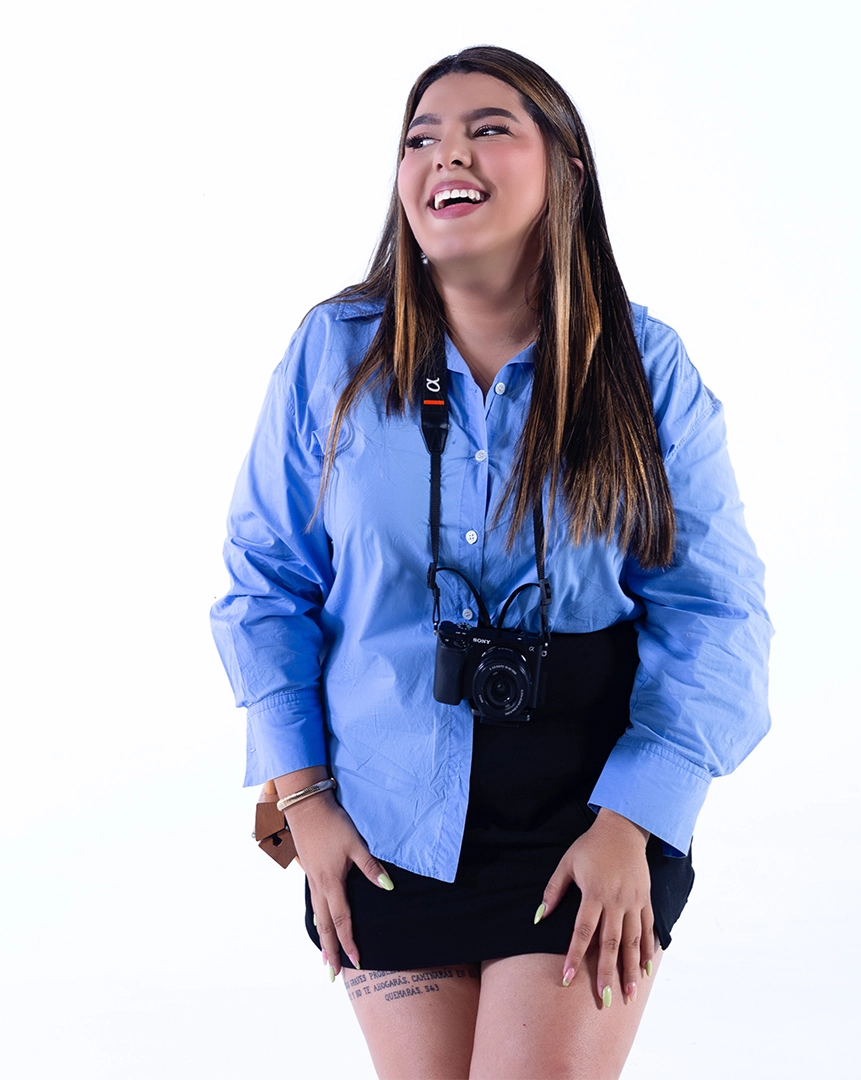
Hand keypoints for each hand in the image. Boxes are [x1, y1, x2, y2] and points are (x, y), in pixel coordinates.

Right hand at [283, 787, 392, 976]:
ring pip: (317, 915)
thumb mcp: (355, 843)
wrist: (305, 807)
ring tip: (325, 956)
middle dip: (330, 951)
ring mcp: (311, 878)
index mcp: (332, 883)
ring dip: (322, 938)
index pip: (342, 920)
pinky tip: (320, 920)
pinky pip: (314, 902)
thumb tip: (388, 886)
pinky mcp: (309, 870)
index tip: (356, 961)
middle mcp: (319, 885)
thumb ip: (371, 866)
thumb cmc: (333, 824)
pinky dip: (318, 918)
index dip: (349, 943)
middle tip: (332, 975)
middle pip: (325, 926)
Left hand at [537, 808, 653, 1004]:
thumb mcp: (567, 862)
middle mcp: (616, 901)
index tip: (567, 978)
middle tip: (606, 998)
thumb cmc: (591, 846)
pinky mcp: (645, 900)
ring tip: (629, 992)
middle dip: (606, 972)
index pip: (582, 931)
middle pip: (610, 943)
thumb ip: (554, 890)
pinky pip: (647, 929)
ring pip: (632, 941)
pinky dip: (647, 950)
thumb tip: (539, 916)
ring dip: (630, 968)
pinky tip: (646, 968)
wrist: (624, 828)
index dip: (574, 955)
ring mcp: (633, 902)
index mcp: (594, 893)